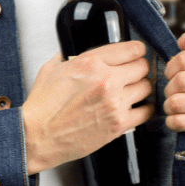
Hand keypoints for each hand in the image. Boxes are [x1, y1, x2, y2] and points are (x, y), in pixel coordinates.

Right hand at [22, 41, 154, 174]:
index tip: (136, 54)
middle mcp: (106, 80)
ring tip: (132, 91)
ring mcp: (114, 103)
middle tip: (132, 74)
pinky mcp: (118, 124)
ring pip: (146, 87)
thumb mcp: (51, 69)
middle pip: (142, 67)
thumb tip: (70, 50)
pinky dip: (143, 109)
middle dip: (138, 69)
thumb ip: (66, 56)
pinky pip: (146, 112)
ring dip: (140, 88)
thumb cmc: (42, 107)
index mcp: (90, 63)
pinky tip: (134, 108)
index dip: (136, 51)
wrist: (37, 136)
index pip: (131, 49)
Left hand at [163, 32, 184, 148]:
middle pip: (181, 80)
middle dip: (168, 89)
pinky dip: (171, 122)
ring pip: (178, 102)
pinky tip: (176, 119)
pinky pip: (180, 121)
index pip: (182, 59)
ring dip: (168, 106)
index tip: (171, 76)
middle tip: (170, 94)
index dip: (169, 69)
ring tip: (173, 106)